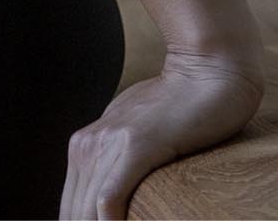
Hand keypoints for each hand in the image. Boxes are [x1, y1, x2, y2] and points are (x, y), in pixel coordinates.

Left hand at [59, 47, 265, 218]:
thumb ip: (118, 164)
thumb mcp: (136, 138)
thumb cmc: (178, 108)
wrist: (207, 72)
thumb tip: (110, 204)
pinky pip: (110, 198)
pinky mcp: (136, 146)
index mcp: (84, 148)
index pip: (70, 213)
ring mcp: (108, 144)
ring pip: (89, 214)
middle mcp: (88, 146)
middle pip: (74, 217)